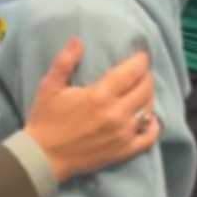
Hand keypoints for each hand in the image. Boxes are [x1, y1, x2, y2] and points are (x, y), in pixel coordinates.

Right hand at [25, 38, 158, 182]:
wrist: (43, 155)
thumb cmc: (45, 119)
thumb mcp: (49, 86)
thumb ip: (65, 62)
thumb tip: (78, 40)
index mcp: (99, 96)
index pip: (130, 73)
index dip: (140, 61)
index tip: (141, 55)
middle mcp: (116, 114)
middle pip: (144, 89)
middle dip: (146, 76)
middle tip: (142, 71)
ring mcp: (123, 134)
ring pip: (148, 110)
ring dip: (149, 97)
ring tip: (143, 90)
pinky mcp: (124, 150)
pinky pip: (149, 138)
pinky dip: (153, 126)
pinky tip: (150, 119)